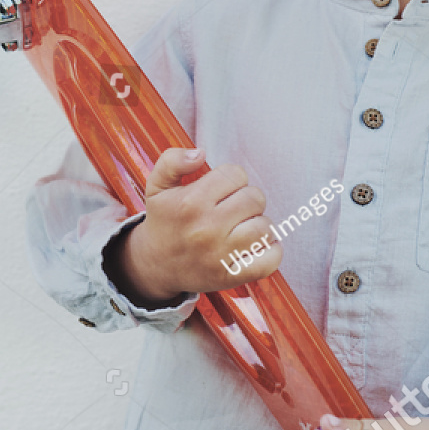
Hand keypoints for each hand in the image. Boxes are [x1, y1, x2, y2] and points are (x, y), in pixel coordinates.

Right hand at [103, 147, 281, 304]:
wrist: (156, 265)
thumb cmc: (164, 221)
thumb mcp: (157, 186)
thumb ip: (172, 161)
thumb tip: (200, 153)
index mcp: (190, 203)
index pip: (235, 175)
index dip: (231, 179)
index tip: (221, 190)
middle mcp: (207, 228)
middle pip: (254, 198)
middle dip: (246, 200)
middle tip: (231, 209)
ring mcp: (221, 255)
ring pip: (265, 227)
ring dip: (258, 224)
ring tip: (241, 227)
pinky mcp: (232, 276)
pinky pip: (270, 259)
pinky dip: (271, 251)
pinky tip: (254, 246)